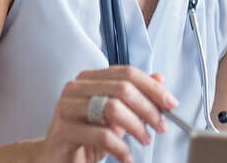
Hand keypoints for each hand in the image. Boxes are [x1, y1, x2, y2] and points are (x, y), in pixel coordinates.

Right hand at [39, 66, 177, 162]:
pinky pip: (101, 135)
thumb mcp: (115, 117)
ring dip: (136, 127)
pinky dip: (121, 148)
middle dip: (148, 109)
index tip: (170, 104)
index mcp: (88, 79)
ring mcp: (66, 107)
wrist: (55, 160)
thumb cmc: (85, 137)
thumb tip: (159, 78)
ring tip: (144, 140)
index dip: (152, 87)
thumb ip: (135, 97)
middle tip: (160, 126)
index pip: (126, 73)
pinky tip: (126, 157)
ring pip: (112, 108)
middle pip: (122, 89)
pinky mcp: (62, 131)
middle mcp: (75, 88)